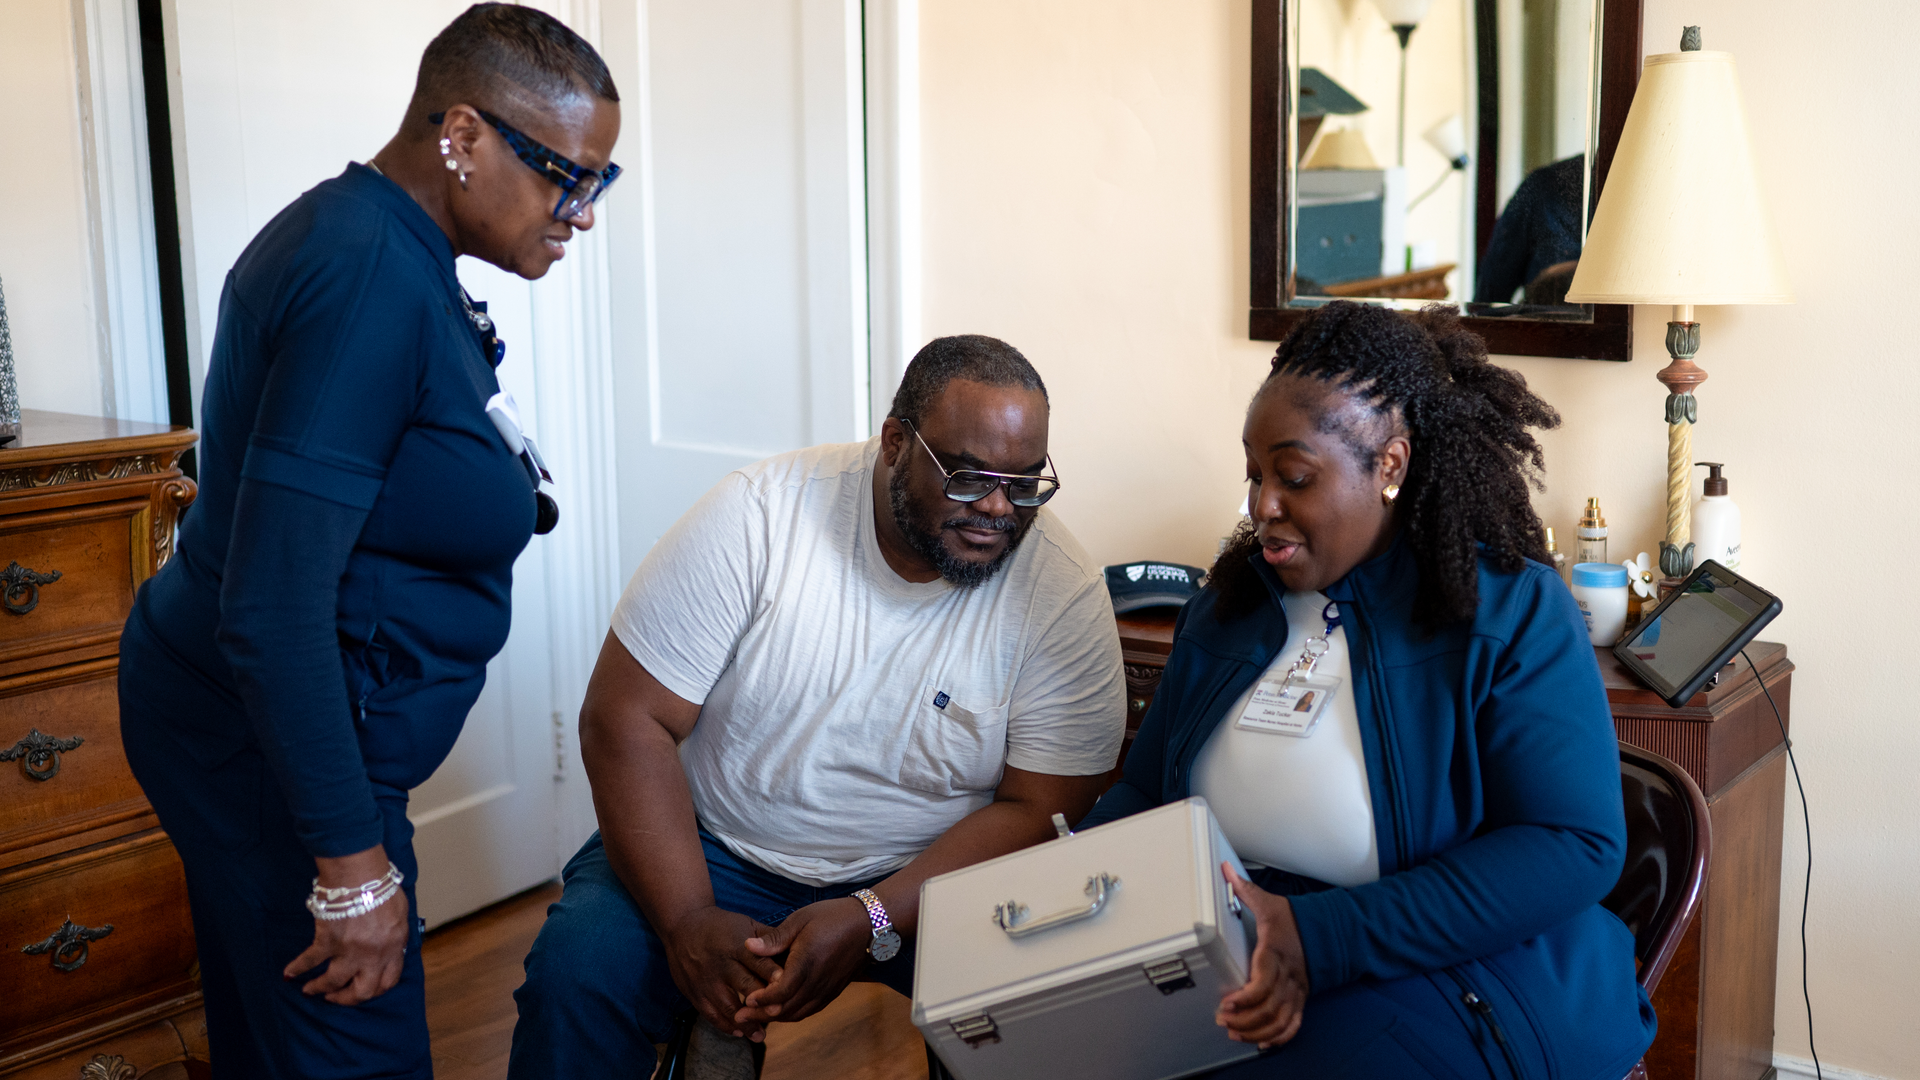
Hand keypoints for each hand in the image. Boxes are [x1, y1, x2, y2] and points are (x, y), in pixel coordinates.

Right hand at [283, 845, 408, 1004]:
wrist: (360, 873)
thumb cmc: (381, 886)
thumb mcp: (399, 912)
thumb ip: (395, 933)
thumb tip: (390, 945)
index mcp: (394, 946)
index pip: (389, 981)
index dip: (376, 990)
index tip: (365, 991)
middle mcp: (373, 954)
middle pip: (362, 991)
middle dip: (348, 999)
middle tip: (336, 998)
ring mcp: (350, 950)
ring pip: (334, 981)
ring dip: (320, 989)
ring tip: (310, 990)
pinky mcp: (327, 941)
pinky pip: (310, 961)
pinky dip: (297, 968)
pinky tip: (289, 974)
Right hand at [663, 906, 784, 1039]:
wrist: (682, 925)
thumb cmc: (720, 925)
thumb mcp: (745, 924)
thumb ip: (768, 939)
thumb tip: (795, 950)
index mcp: (736, 945)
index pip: (756, 960)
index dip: (770, 973)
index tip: (785, 984)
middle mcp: (721, 964)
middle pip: (742, 985)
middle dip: (760, 1001)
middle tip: (776, 1013)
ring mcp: (705, 980)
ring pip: (726, 1005)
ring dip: (744, 1022)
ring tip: (759, 1035)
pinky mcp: (694, 992)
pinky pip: (710, 1013)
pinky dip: (724, 1025)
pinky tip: (738, 1032)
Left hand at [737, 897, 874, 1026]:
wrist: (869, 924)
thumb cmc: (832, 917)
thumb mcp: (800, 920)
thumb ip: (775, 938)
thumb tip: (747, 946)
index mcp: (807, 962)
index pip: (780, 992)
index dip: (762, 999)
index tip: (746, 999)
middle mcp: (817, 981)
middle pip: (786, 1008)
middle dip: (762, 1014)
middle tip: (740, 1017)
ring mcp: (827, 989)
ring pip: (798, 1013)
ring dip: (776, 1017)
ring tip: (757, 1015)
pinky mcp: (833, 991)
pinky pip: (810, 1010)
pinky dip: (792, 1014)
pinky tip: (781, 1010)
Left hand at [1217, 863, 1310, 1048]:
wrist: (1329, 931)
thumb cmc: (1296, 920)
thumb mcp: (1269, 903)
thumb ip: (1245, 889)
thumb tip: (1226, 871)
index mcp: (1276, 954)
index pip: (1263, 982)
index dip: (1245, 997)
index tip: (1227, 1003)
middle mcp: (1288, 976)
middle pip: (1268, 1008)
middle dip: (1244, 1019)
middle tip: (1223, 1021)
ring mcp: (1297, 990)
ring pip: (1279, 1020)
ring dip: (1256, 1031)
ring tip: (1235, 1033)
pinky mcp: (1301, 998)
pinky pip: (1292, 1024)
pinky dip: (1278, 1038)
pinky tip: (1261, 1043)